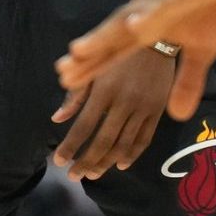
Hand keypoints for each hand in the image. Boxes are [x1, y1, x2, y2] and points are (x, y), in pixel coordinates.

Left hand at [51, 47, 175, 180]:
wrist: (157, 40)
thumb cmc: (119, 52)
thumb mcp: (95, 67)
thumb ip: (75, 94)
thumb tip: (57, 118)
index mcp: (105, 90)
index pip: (84, 126)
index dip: (70, 146)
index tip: (58, 161)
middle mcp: (124, 102)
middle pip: (103, 141)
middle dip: (85, 162)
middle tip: (73, 176)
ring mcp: (143, 108)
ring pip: (123, 145)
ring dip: (106, 163)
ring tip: (92, 174)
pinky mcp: (158, 111)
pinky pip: (144, 139)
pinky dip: (132, 155)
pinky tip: (120, 165)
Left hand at [58, 0, 215, 120]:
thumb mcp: (204, 52)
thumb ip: (187, 80)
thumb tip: (177, 116)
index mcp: (154, 29)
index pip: (117, 51)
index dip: (94, 66)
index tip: (66, 83)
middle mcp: (153, 14)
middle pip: (114, 36)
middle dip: (89, 53)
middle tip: (62, 71)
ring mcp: (167, 0)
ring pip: (131, 17)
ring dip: (106, 33)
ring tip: (80, 49)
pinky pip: (165, 2)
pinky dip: (149, 12)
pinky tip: (134, 24)